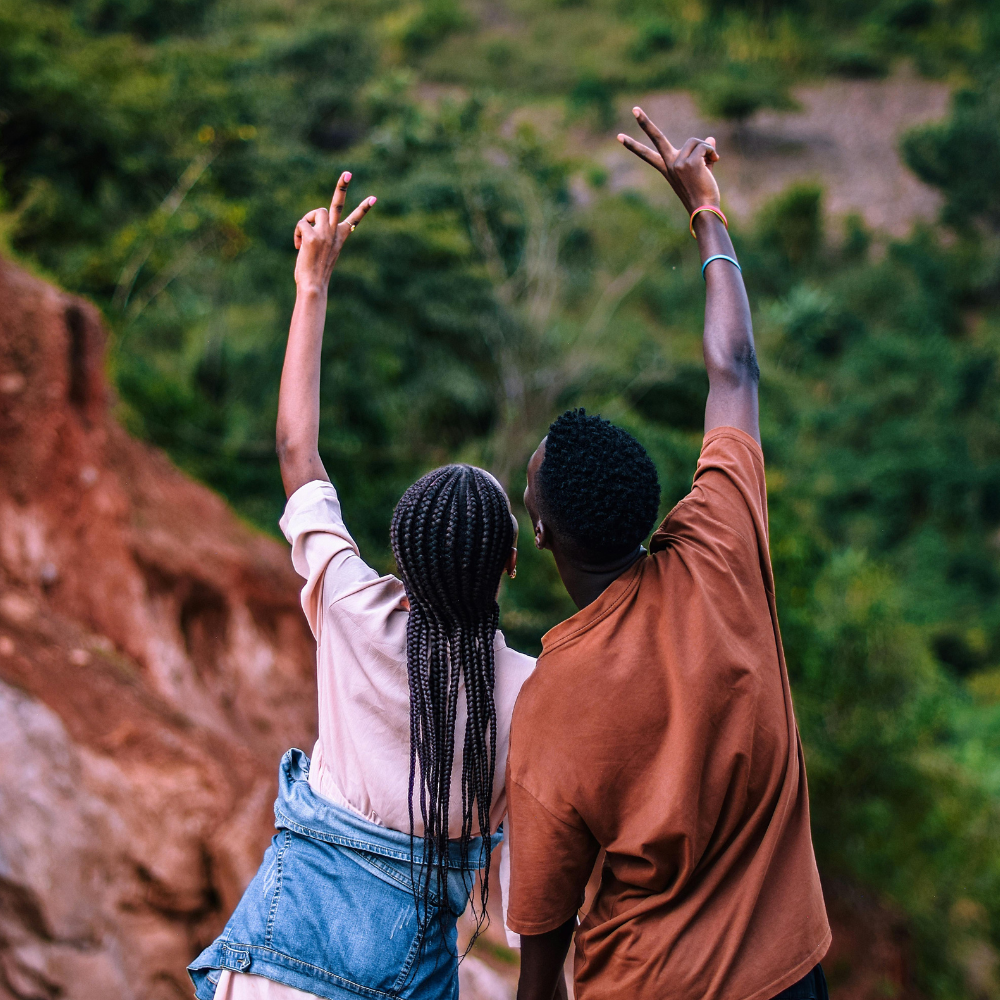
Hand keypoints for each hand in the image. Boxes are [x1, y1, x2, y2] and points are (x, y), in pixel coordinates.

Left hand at [293, 171, 375, 291]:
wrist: (314, 285)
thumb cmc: (315, 272)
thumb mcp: (321, 251)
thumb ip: (319, 235)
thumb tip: (307, 224)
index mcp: (340, 237)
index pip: (354, 219)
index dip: (364, 208)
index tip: (374, 198)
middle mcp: (335, 233)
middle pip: (338, 204)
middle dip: (342, 187)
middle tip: (348, 173)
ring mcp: (325, 234)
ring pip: (316, 212)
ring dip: (307, 221)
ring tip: (304, 238)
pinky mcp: (312, 236)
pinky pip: (302, 223)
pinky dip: (297, 234)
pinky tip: (299, 247)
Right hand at [618, 107, 720, 214]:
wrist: (704, 210)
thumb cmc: (703, 194)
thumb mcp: (702, 171)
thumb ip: (704, 154)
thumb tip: (710, 139)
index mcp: (667, 169)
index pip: (647, 154)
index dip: (633, 145)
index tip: (619, 136)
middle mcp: (669, 164)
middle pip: (657, 138)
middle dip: (644, 122)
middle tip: (634, 109)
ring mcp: (678, 163)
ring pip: (695, 142)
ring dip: (706, 150)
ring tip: (711, 163)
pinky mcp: (689, 163)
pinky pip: (704, 147)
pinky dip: (712, 153)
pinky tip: (714, 163)